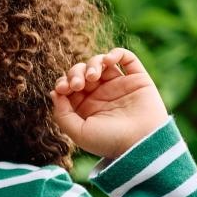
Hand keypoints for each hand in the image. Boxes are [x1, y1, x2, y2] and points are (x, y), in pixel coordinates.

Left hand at [52, 48, 168, 160]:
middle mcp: (101, 94)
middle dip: (75, 72)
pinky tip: (108, 61)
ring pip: (100, 62)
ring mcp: (119, 85)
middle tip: (78, 84)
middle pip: (81, 71)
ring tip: (93, 76)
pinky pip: (127, 58)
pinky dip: (116, 53)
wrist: (142, 143)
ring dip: (93, 63)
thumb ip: (62, 114)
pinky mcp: (137, 79)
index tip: (62, 89)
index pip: (68, 85)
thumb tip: (54, 92)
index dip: (62, 82)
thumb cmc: (110, 142)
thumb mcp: (78, 132)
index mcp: (85, 106)